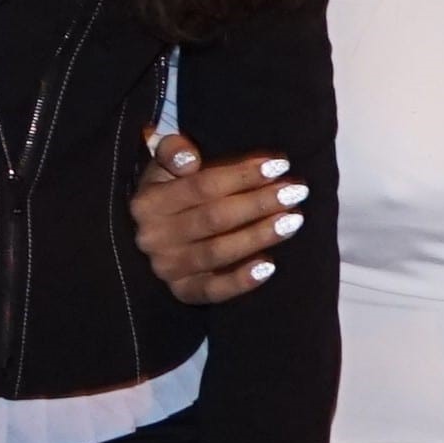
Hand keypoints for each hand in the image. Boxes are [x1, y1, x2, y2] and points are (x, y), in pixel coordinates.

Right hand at [130, 130, 304, 309]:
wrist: (155, 234)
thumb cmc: (172, 193)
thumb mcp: (165, 166)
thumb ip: (173, 151)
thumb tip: (189, 158)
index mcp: (147, 203)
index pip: (200, 186)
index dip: (241, 175)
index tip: (278, 165)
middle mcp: (153, 237)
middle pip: (214, 219)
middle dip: (259, 203)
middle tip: (296, 191)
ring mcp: (167, 267)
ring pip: (218, 252)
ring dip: (259, 235)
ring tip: (294, 220)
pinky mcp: (183, 291)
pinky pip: (214, 290)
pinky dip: (241, 280)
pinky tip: (269, 265)